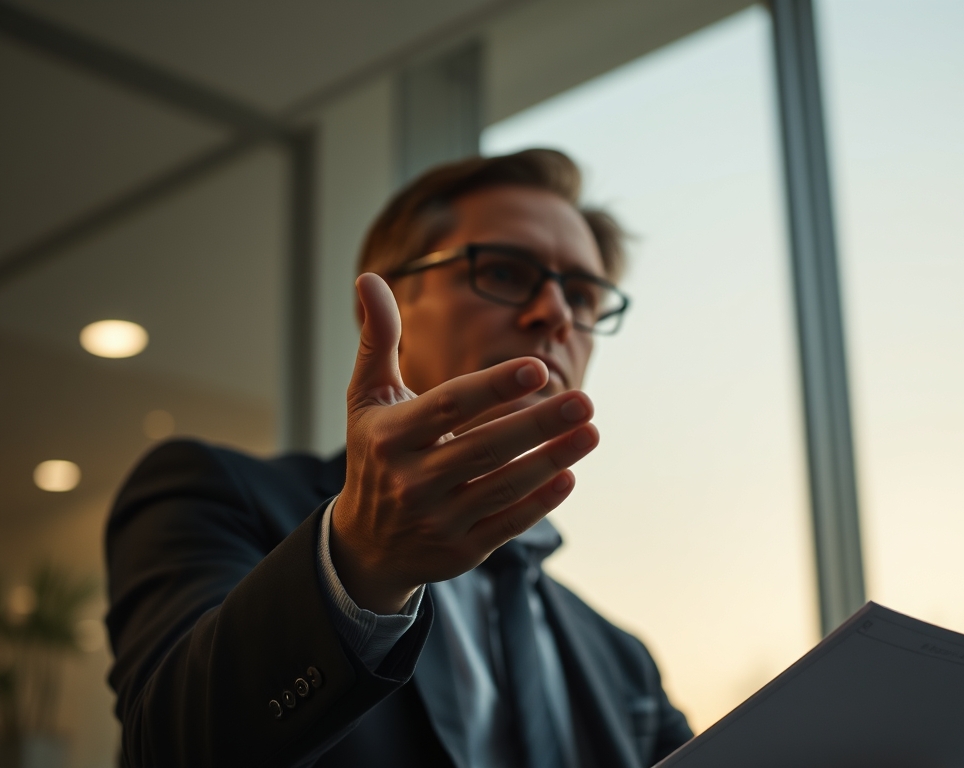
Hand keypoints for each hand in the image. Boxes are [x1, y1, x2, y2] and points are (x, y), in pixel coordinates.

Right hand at [329, 274, 598, 613]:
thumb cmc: (375, 453)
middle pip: (485, 448)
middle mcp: (412, 481)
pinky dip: (539, 502)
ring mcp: (437, 520)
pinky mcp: (460, 551)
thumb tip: (369, 277)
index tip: (538, 368)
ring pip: (503, 488)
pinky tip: (569, 476)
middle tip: (586, 401)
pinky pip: (507, 524)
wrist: (366, 544)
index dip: (494, 388)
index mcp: (391, 437)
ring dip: (551, 459)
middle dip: (539, 423)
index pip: (449, 407)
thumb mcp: (367, 399)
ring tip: (591, 431)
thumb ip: (378, 340)